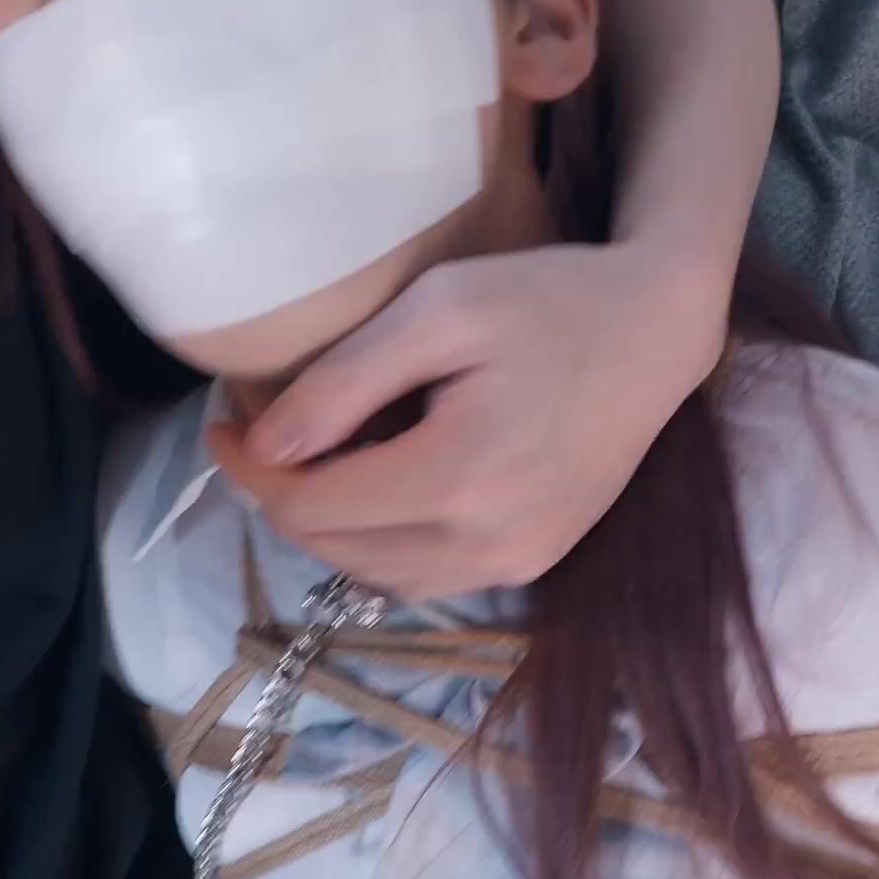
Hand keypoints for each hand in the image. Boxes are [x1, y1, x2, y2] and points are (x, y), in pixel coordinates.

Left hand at [210, 241, 729, 601]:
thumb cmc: (548, 301)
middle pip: (337, 549)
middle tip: (262, 435)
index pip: (312, 507)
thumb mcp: (439, 311)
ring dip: (330, 529)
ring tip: (314, 460)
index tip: (221, 424)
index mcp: (458, 478)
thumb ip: (347, 381)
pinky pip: (427, 577)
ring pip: (377, 575)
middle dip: (284, 498)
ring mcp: (514, 563)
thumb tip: (269, 450)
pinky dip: (382, 544)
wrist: (657, 333)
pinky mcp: (532, 562)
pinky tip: (378, 486)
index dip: (250, 471)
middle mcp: (487, 544)